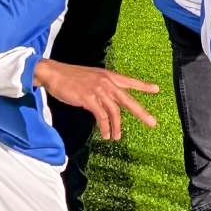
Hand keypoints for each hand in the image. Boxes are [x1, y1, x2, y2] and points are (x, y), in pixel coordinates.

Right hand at [34, 59, 158, 139]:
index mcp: (107, 76)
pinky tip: (106, 134)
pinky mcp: (89, 99)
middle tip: (152, 122)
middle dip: (141, 112)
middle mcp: (106, 82)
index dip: (143, 86)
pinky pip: (102, 116)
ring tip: (117, 137)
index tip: (156, 89)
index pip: (129, 81)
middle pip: (127, 99)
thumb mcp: (90, 78)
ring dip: (117, 126)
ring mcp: (98, 90)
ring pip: (115, 111)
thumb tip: (106, 101)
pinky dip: (105, 127)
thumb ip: (101, 87)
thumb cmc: (69, 77)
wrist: (53, 73)